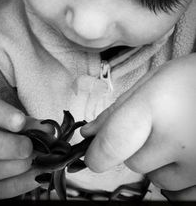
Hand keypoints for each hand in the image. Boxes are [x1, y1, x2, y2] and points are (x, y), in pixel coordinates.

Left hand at [81, 54, 195, 199]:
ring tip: (175, 137)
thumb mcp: (152, 83)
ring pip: (155, 178)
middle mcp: (176, 140)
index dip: (96, 153)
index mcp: (154, 106)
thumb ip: (117, 110)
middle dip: (135, 147)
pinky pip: (179, 194)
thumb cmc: (191, 79)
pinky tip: (187, 153)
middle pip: (132, 161)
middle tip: (155, 126)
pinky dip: (177, 176)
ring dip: (157, 163)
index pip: (112, 143)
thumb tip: (89, 134)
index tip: (92, 155)